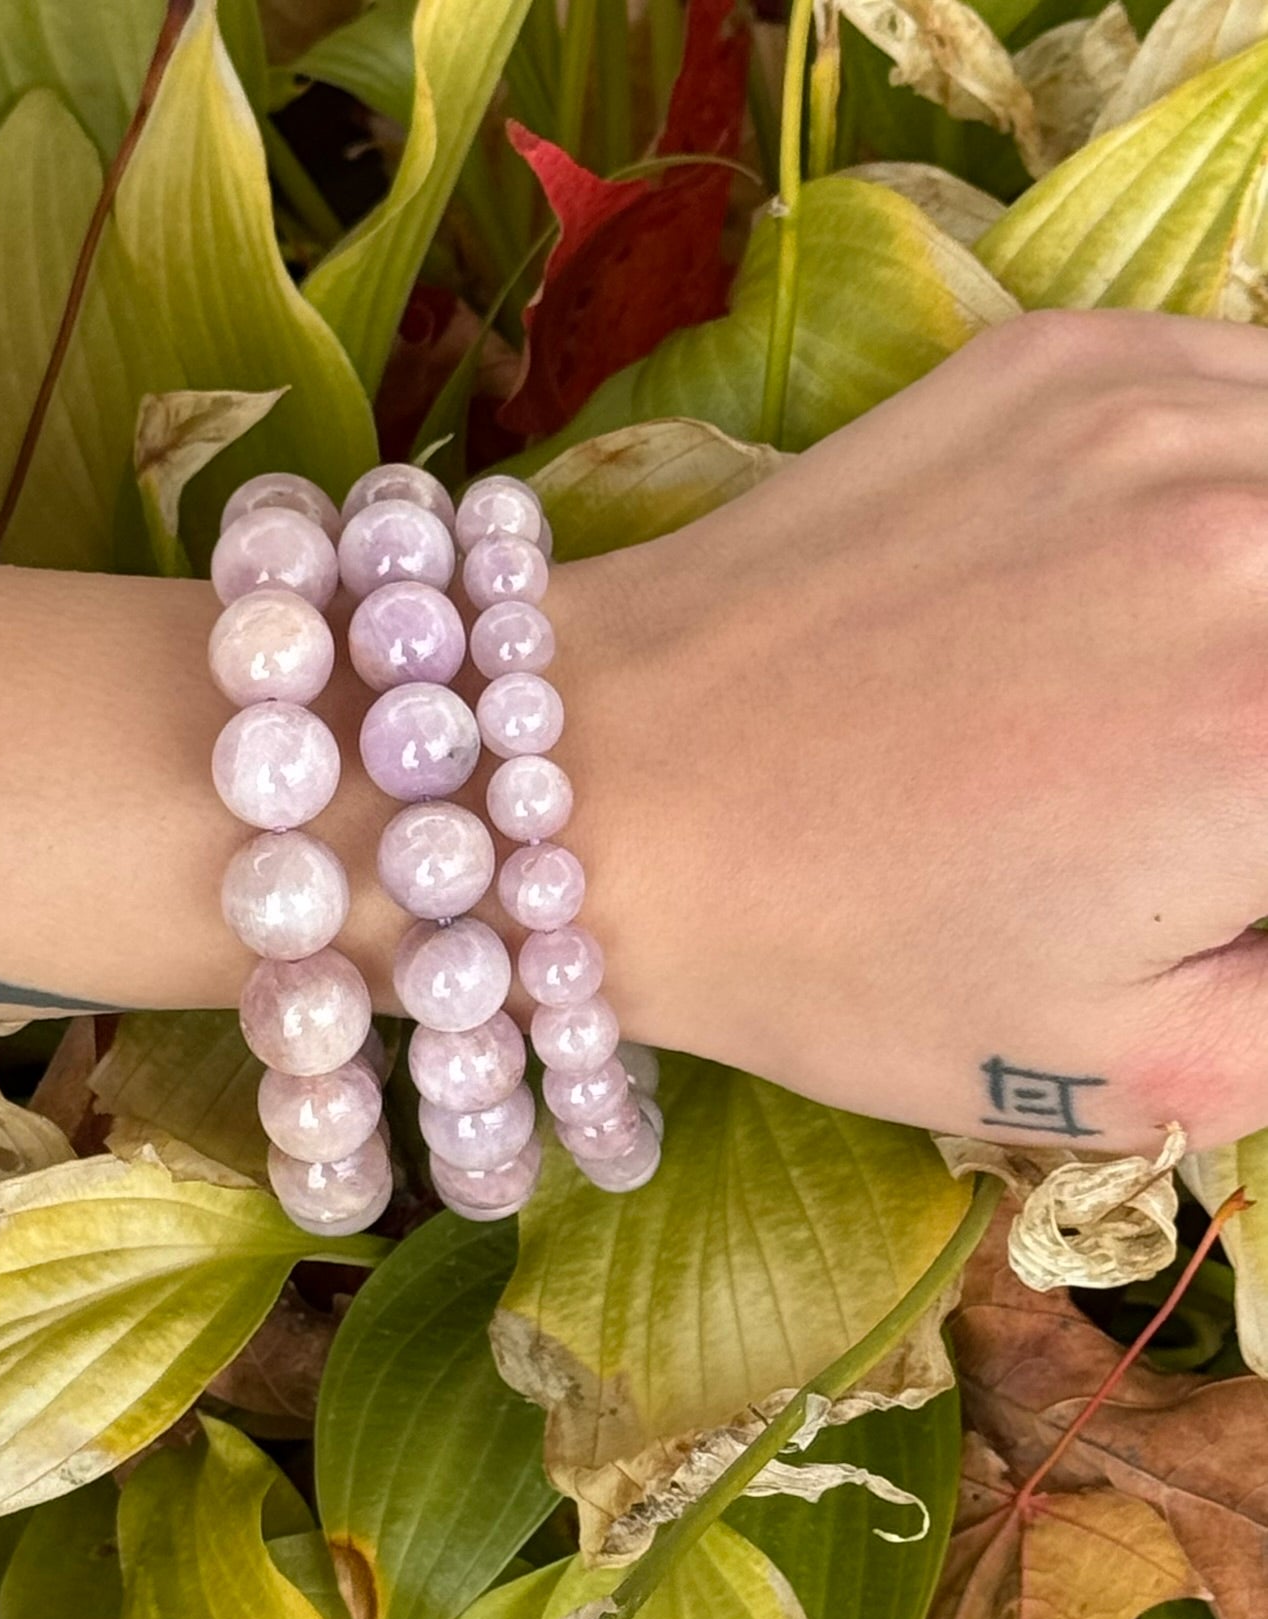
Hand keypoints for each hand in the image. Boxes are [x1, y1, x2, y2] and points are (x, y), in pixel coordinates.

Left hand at [570, 308, 1267, 1152]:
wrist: (608, 785)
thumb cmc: (835, 953)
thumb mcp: (1125, 1068)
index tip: (1236, 847)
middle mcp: (1254, 532)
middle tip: (1212, 774)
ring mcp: (1156, 411)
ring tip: (1185, 695)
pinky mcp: (1063, 359)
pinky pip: (1258, 395)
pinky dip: (1260, 486)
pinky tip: (1183, 570)